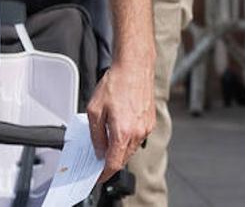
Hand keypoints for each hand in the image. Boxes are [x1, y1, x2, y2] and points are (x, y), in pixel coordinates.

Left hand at [86, 57, 154, 181]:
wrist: (134, 68)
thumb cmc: (115, 84)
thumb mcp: (94, 109)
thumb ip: (95, 134)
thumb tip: (98, 150)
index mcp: (122, 132)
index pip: (114, 163)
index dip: (104, 173)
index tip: (98, 177)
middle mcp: (137, 133)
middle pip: (123, 158)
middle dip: (110, 160)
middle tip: (98, 158)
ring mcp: (145, 128)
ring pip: (130, 148)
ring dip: (119, 149)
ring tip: (107, 139)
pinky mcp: (150, 123)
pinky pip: (137, 138)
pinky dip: (127, 138)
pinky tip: (118, 128)